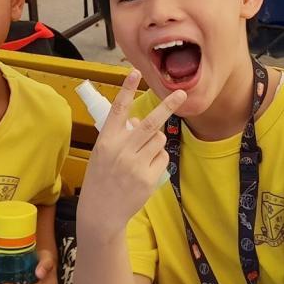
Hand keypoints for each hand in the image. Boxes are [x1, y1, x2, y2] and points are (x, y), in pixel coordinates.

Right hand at [77, 70, 185, 245]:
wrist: (101, 212)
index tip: (135, 72)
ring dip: (156, 142)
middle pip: (149, 122)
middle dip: (168, 106)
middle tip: (182, 93)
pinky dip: (158, 160)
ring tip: (142, 156)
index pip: (118, 110)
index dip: (126, 90)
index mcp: (106, 141)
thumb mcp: (103, 154)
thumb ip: (120, 136)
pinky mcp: (148, 178)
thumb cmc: (101, 179)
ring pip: (159, 140)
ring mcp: (135, 165)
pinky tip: (145, 171)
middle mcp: (120, 150)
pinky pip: (163, 158)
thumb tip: (139, 121)